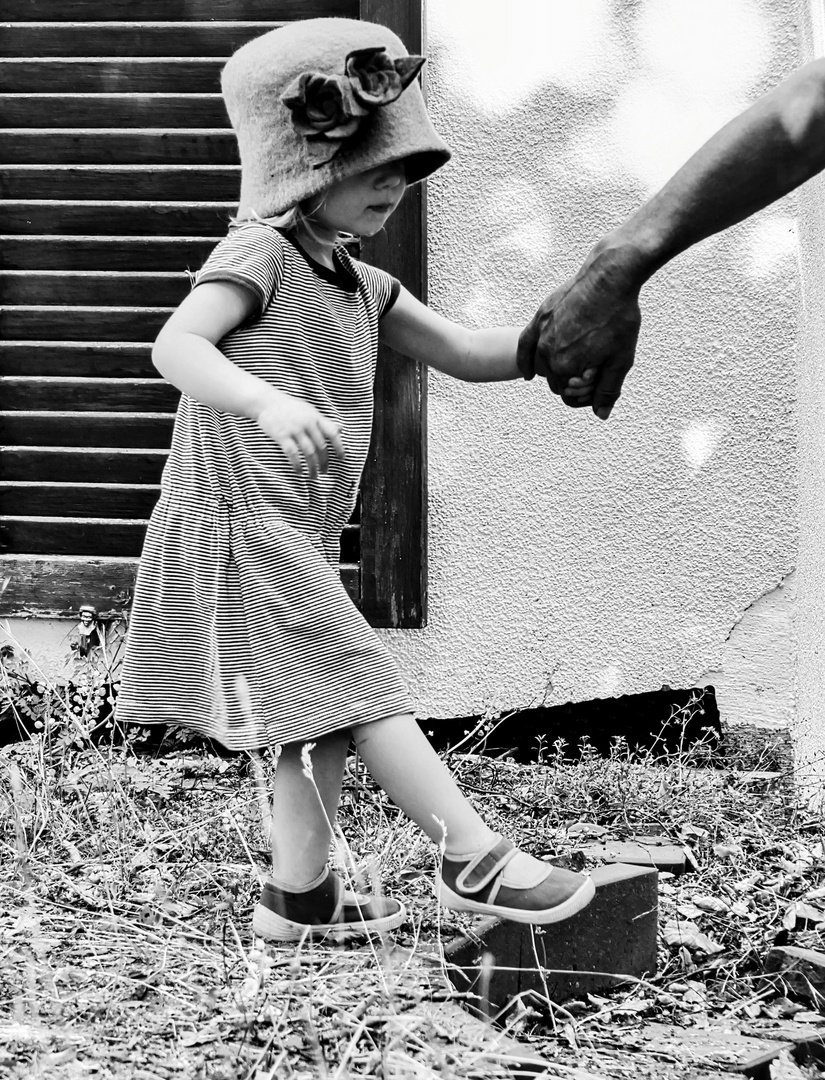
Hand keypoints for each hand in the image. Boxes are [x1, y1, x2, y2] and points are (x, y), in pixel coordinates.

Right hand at [255, 392, 345, 477]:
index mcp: (315, 417)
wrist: (266, 401)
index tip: (341, 458)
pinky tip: (299, 472)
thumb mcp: (309, 410)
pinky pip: (293, 453)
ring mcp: (294, 429)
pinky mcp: (282, 435)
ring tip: (313, 476)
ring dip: (312, 467)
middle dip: (324, 462)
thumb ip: (323, 421)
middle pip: (320, 447)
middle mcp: (307, 423)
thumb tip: (340, 429)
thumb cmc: (289, 407)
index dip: (339, 446)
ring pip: (309, 452)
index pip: (331, 433)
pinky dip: (297, 464)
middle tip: (324, 472)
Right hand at [516, 242, 643, 418]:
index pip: (570, 397)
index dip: (586, 394)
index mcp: (568, 368)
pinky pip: (524, 347)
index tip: (598, 382)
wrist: (609, 277)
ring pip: (542, 367)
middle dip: (572, 382)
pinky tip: (528, 374)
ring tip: (577, 359)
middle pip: (556, 383)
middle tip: (592, 368)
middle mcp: (548, 355)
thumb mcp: (621, 359)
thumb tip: (600, 414)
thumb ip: (608, 390)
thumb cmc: (619, 317)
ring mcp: (540, 337)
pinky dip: (526, 362)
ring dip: (556, 370)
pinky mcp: (539, 319)